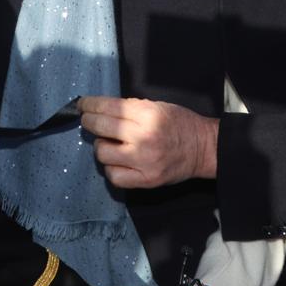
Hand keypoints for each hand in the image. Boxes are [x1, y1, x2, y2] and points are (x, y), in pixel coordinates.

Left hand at [79, 97, 218, 188]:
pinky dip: (112, 168)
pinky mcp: (145, 180)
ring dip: (101, 146)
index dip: (90, 105)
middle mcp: (143, 137)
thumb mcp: (157, 106)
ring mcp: (143, 161)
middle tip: (88, 121)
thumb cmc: (179, 123)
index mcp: (147, 114)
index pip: (107, 107)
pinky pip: (114, 176)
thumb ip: (130, 109)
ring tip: (109, 143)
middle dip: (89, 122)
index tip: (82, 105)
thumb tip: (100, 109)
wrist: (203, 148)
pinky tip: (117, 161)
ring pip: (102, 153)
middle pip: (100, 128)